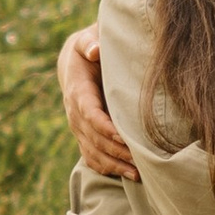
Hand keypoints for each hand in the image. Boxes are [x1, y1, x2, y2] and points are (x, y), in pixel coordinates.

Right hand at [60, 26, 135, 183]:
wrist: (73, 64)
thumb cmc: (87, 48)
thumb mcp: (86, 40)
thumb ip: (89, 42)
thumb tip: (94, 49)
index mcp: (77, 91)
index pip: (89, 114)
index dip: (105, 128)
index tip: (124, 137)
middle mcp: (74, 113)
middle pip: (93, 138)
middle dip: (116, 151)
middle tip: (141, 159)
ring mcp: (77, 128)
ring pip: (92, 152)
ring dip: (114, 164)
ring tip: (138, 173)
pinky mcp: (83, 136)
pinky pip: (91, 157)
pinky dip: (108, 169)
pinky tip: (129, 175)